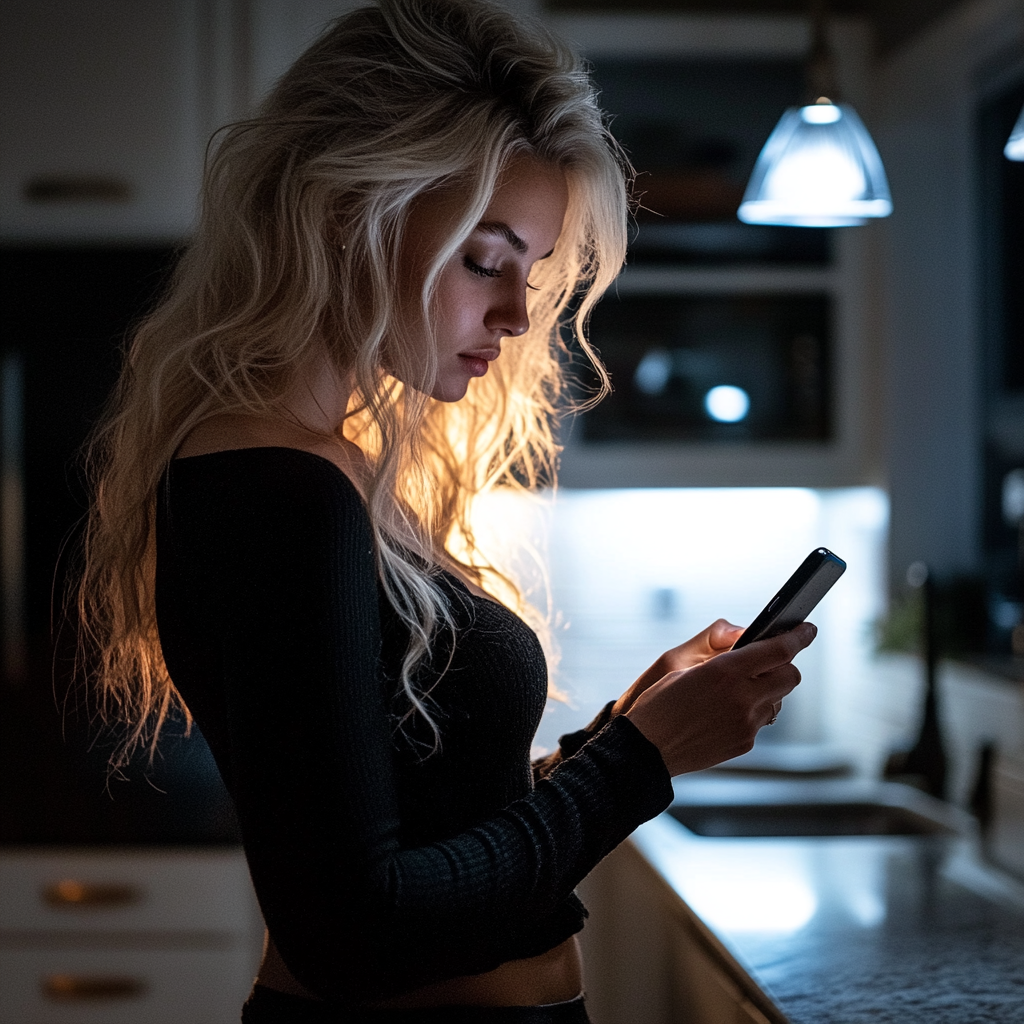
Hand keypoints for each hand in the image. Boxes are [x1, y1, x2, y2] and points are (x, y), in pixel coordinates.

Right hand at [624, 623, 815, 776]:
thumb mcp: (678, 663)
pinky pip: (761, 721)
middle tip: (765, 663)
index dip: (798, 636)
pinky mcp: (744, 743)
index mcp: (725, 672)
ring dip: (766, 691)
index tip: (807, 630)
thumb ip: (717, 647)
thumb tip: (745, 639)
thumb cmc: (657, 704)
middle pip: (790, 676)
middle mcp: (742, 698)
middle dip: (783, 666)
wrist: (645, 751)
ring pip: (778, 700)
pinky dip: (751, 712)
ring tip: (734, 692)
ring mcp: (746, 724)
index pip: (779, 650)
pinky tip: (723, 712)